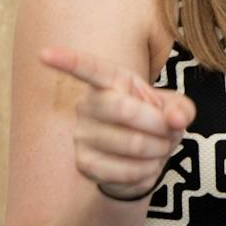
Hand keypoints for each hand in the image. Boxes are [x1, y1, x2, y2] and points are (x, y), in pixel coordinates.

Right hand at [41, 47, 194, 200]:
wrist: (142, 158)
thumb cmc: (156, 122)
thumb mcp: (176, 109)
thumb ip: (181, 109)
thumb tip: (174, 119)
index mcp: (110, 81)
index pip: (88, 68)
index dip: (67, 61)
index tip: (44, 53)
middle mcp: (88, 104)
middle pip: (124, 110)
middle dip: (159, 126)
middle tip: (167, 132)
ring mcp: (82, 135)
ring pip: (132, 144)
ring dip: (158, 151)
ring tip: (158, 149)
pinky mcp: (84, 164)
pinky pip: (125, 172)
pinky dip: (147, 172)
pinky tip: (145, 166)